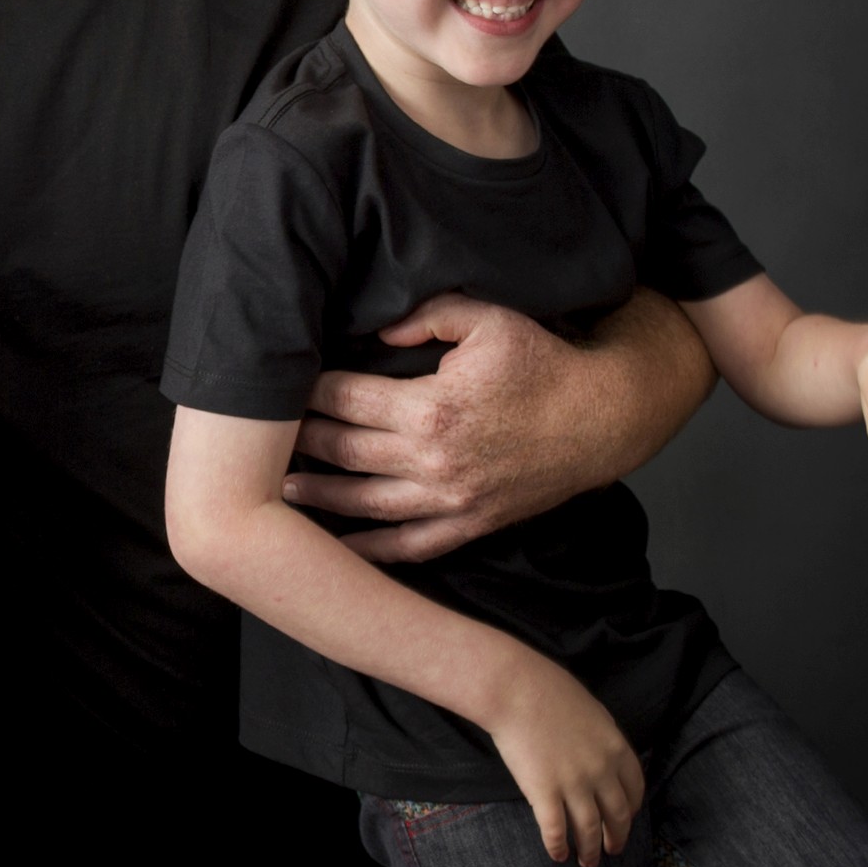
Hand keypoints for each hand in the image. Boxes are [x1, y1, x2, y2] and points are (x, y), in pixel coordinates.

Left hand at [288, 294, 589, 561]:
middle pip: (347, 450)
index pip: (349, 397)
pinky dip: (373, 551)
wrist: (605, 417)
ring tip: (283, 488)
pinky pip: (412, 546)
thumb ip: (428, 315)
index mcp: (432, 406)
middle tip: (262, 437)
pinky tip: (340, 550)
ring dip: (322, 497)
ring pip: (368, 504)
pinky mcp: (472, 522)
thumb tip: (379, 328)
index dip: (310, 390)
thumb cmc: (544, 363)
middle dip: (303, 440)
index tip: (281, 384)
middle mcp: (435, 459)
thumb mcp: (489, 319)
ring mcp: (452, 498)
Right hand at [484, 654, 644, 866]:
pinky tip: (557, 855)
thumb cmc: (545, 686)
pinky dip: (558, 847)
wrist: (512, 688)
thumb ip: (601, 735)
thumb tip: (602, 752)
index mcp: (615, 748)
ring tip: (588, 862)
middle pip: (618, 816)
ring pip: (590, 830)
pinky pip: (556, 830)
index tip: (625, 817)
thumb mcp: (589, 708)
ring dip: (591, 851)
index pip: (635, 789)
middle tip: (612, 849)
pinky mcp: (544, 794)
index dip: (631, 808)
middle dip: (617, 838)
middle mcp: (601, 772)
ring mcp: (573, 785)